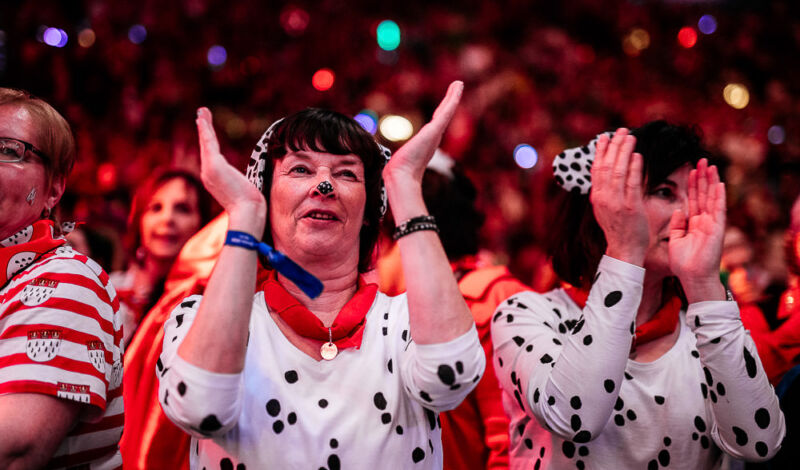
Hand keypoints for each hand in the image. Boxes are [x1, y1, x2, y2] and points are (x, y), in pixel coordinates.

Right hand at [196, 107, 266, 229]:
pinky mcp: (214, 165)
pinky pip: (208, 142)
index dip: (209, 144)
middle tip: (201, 115)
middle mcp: (208, 174)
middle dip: (204, 130)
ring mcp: (209, 170)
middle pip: (206, 147)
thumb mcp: (247, 190)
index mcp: (215, 180)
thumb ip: (244, 183)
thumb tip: (254, 189)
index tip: (208, 133)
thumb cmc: (251, 206)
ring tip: (202, 111)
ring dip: (204, 125)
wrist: (247, 213)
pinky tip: (203, 117)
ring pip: (206, 143)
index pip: (212, 157)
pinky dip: (205, 128)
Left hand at [383, 81, 462, 185]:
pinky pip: (446, 111)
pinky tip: (456, 89)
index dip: (443, 111)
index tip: (448, 102)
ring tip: (459, 84)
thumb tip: (389, 169)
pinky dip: (452, 100)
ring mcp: (436, 133)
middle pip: (444, 114)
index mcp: (428, 142)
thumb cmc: (400, 171)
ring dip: (453, 96)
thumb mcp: (401, 161)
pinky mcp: (434, 130)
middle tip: (458, 85)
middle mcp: (434, 137)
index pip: (437, 122)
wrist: (402, 175)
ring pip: (447, 110)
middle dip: (451, 99)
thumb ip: (400, 161)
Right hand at [589, 128, 648, 265]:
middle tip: (621, 131)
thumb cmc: (618, 229)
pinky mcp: (631, 207)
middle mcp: (603, 198)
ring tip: (630, 137)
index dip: (600, 151)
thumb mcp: (604, 208)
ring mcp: (616, 203)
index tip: (604, 137)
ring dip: (624, 152)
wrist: (624, 249)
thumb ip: (604, 191)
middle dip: (614, 146)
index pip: (596, 169)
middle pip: (607, 166)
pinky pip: (632, 183)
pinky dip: (635, 168)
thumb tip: (604, 174)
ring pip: (618, 171)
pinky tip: (638, 156)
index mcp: (596, 197)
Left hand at [668, 158, 726, 300]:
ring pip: (712, 198)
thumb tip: (678, 209)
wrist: (692, 278)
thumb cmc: (684, 263)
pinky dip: (719, 196)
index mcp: (694, 223)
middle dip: (702, 177)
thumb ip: (677, 224)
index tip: (691, 170)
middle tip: (701, 160)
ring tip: (710, 165)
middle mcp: (704, 221)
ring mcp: (712, 224)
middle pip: (704, 194)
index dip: (692, 184)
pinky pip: (719, 210)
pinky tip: (719, 183)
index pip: (693, 199)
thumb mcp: (676, 240)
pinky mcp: (717, 229)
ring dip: (711, 182)